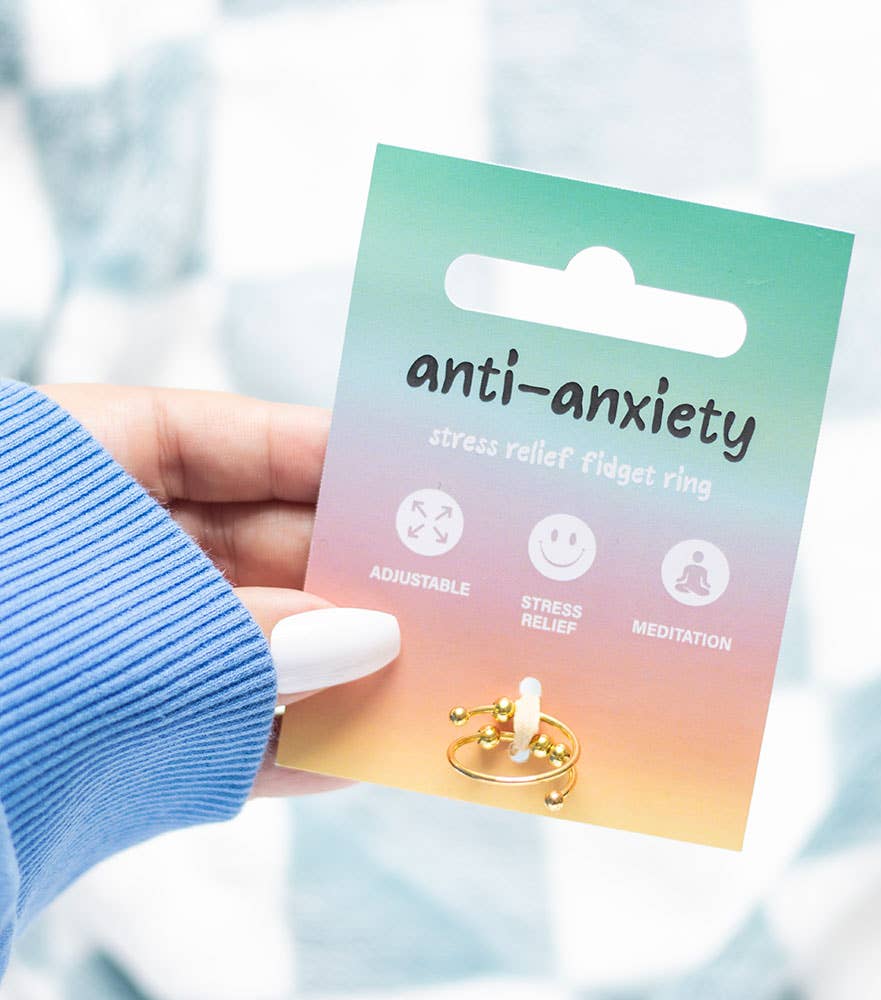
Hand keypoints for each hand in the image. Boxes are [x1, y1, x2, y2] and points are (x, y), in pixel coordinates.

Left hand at [39, 383, 398, 795]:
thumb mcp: (101, 624)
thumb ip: (237, 634)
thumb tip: (368, 637)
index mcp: (65, 475)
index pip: (217, 438)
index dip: (318, 451)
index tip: (407, 472)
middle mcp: (92, 556)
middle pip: (249, 547)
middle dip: (346, 573)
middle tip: (444, 589)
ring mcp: (102, 649)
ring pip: (243, 643)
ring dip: (332, 667)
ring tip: (423, 677)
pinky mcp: (105, 739)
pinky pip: (213, 728)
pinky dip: (281, 744)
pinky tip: (356, 753)